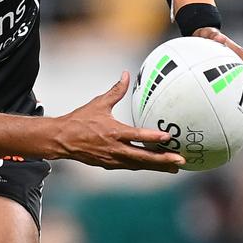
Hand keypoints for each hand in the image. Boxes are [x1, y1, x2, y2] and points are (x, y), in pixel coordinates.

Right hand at [54, 72, 185, 171]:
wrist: (62, 140)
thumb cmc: (79, 121)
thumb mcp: (99, 103)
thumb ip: (116, 91)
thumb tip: (125, 75)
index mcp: (113, 132)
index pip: (136, 135)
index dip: (153, 137)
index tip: (168, 137)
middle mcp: (115, 148)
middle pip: (142, 157)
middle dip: (162, 160)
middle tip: (180, 160)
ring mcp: (112, 159)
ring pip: (139, 164)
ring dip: (157, 166)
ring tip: (174, 167)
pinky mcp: (110, 164)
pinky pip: (131, 166)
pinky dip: (144, 166)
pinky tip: (155, 166)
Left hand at [192, 28, 242, 133]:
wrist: (205, 38)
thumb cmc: (207, 37)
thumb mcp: (209, 35)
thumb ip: (213, 37)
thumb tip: (217, 37)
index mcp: (242, 58)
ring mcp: (242, 78)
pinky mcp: (235, 85)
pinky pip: (240, 101)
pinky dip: (241, 114)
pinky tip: (237, 128)